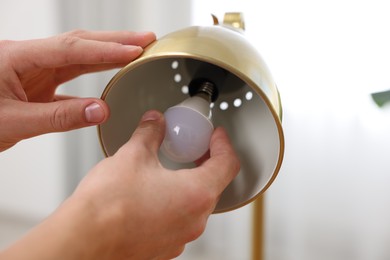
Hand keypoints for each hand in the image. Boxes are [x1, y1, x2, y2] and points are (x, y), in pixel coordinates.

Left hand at [0, 30, 155, 150]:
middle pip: (78, 43)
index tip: (134, 50)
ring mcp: (32, 70)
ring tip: (134, 51)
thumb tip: (101, 110)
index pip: (70, 50)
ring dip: (106, 53)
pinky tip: (110, 79)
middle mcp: (26, 58)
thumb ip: (60, 117)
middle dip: (114, 40)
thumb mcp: (14, 123)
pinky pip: (70, 76)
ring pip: (76, 56)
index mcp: (16, 58)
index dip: (105, 50)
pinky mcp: (36, 83)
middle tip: (144, 39)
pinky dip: (93, 76)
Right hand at [0, 110, 239, 259]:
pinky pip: (179, 221)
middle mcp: (194, 220)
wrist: (82, 240)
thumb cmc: (108, 206)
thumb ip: (150, 133)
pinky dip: (175, 204)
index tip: (217, 136)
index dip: (224, 144)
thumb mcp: (133, 155)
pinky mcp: (163, 247)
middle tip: (194, 148)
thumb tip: (155, 122)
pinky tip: (155, 194)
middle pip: (214, 185)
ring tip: (172, 169)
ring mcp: (180, 237)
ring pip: (196, 204)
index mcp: (196, 194)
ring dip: (190, 184)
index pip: (228, 164)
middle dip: (207, 163)